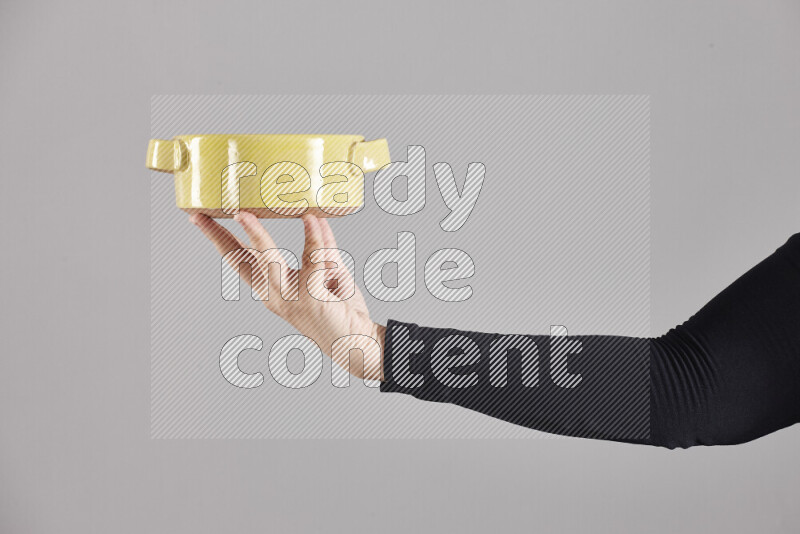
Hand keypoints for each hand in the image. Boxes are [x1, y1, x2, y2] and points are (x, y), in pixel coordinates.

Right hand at [190, 212, 384, 380]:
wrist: (359, 342)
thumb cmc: (341, 310)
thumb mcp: (328, 271)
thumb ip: (320, 247)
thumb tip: (315, 218)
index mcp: (273, 288)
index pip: (241, 259)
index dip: (220, 238)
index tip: (200, 218)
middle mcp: (274, 295)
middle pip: (240, 261)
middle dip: (218, 237)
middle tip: (201, 215)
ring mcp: (290, 298)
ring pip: (266, 261)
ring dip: (255, 236)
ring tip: (244, 215)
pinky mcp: (311, 298)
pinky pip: (311, 260)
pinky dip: (314, 238)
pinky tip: (313, 219)